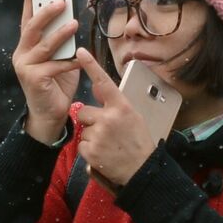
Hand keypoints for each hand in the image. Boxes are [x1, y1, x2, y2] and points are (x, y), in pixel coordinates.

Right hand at [12, 0, 79, 144]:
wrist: (50, 114)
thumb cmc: (56, 84)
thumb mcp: (59, 58)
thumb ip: (61, 42)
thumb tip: (71, 20)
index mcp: (26, 46)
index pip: (27, 19)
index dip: (30, 0)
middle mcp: (21, 54)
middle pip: (31, 27)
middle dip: (46, 12)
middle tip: (61, 1)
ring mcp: (25, 67)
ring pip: (43, 45)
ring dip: (60, 33)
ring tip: (74, 23)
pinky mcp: (34, 79)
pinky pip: (55, 65)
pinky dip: (70, 61)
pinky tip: (81, 58)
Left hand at [73, 48, 156, 190]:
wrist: (142, 170)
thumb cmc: (138, 142)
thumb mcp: (132, 117)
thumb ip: (114, 104)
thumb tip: (97, 88)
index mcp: (122, 107)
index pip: (103, 82)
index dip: (91, 66)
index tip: (80, 52)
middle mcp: (109, 118)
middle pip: (84, 110)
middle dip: (90, 120)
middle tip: (107, 132)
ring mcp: (99, 135)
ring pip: (83, 129)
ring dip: (91, 136)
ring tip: (108, 145)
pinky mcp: (90, 150)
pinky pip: (81, 145)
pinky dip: (89, 150)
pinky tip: (103, 154)